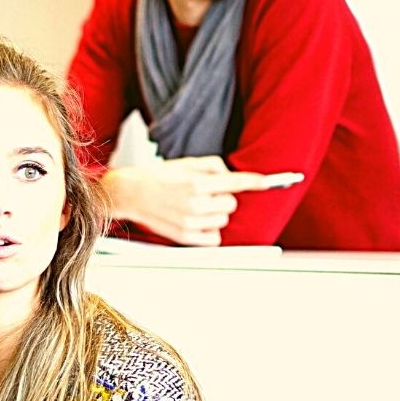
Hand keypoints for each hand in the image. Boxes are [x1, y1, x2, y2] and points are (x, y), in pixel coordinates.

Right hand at [101, 158, 294, 245]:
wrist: (132, 193)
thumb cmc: (158, 177)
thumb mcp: (186, 163)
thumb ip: (212, 167)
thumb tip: (230, 176)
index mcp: (196, 183)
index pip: (234, 182)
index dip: (255, 182)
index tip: (268, 182)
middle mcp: (194, 204)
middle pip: (231, 204)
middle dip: (224, 197)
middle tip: (207, 193)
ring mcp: (190, 222)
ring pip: (223, 220)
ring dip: (216, 213)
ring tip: (197, 206)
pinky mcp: (185, 237)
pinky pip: (214, 237)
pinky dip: (211, 230)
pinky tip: (197, 220)